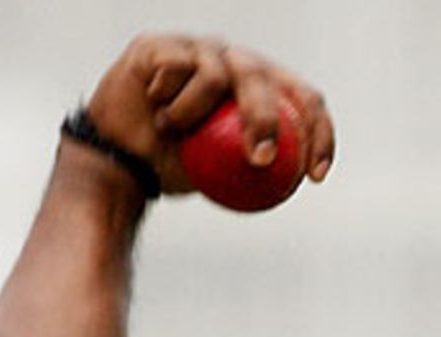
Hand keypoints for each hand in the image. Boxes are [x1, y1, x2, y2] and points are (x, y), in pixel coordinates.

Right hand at [82, 33, 334, 195]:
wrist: (121, 156)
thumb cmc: (177, 168)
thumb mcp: (225, 178)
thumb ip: (259, 172)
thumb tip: (299, 186)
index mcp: (262, 90)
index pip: (304, 101)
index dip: (319, 133)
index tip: (315, 175)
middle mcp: (235, 63)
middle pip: (263, 78)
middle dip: (266, 119)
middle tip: (259, 159)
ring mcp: (199, 50)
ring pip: (215, 74)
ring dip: (192, 115)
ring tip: (170, 130)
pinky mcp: (164, 45)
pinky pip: (175, 68)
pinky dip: (167, 98)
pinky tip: (155, 104)